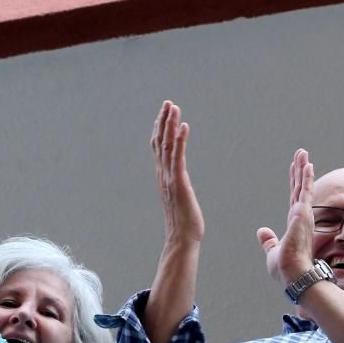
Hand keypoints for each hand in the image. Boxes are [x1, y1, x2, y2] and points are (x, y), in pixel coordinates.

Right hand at [152, 100, 203, 246]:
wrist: (182, 239)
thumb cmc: (183, 223)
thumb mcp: (179, 198)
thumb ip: (177, 187)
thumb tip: (179, 182)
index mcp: (163, 177)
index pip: (159, 147)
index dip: (160, 128)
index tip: (164, 112)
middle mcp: (163, 175)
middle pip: (160, 142)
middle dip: (163, 121)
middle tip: (168, 102)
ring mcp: (170, 179)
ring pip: (167, 146)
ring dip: (170, 125)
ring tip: (174, 108)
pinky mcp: (179, 184)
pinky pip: (178, 158)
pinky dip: (180, 141)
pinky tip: (184, 127)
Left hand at [256, 149, 315, 285]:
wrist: (292, 273)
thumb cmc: (285, 267)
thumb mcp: (273, 251)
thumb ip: (269, 240)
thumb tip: (261, 231)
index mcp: (294, 224)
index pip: (294, 198)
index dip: (295, 183)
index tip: (296, 169)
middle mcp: (300, 216)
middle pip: (300, 188)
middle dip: (300, 171)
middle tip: (301, 154)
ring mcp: (303, 214)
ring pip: (303, 186)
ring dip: (303, 169)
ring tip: (303, 153)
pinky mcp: (302, 213)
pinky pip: (305, 191)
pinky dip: (306, 177)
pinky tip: (308, 164)